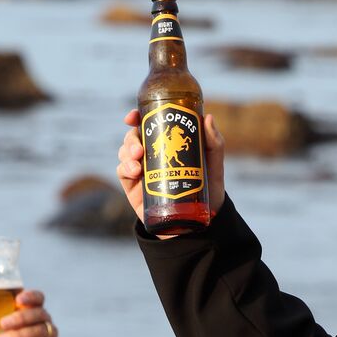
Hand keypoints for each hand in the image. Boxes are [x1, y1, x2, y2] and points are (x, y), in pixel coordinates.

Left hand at [0, 289, 57, 336]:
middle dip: (20, 317)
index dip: (31, 296)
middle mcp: (44, 321)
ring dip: (19, 334)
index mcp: (31, 311)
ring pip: (39, 330)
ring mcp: (49, 336)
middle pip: (39, 313)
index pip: (37, 297)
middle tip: (2, 323)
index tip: (18, 298)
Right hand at [116, 108, 226, 235]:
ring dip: (126, 152)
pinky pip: (122, 172)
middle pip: (133, 137)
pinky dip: (124, 168)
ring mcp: (142, 170)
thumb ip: (214, 142)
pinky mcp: (134, 187)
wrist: (201, 220)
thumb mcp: (214, 163)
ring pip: (125, 153)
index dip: (137, 117)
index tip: (133, 116)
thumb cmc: (208, 188)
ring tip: (137, 161)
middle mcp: (152, 154)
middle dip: (131, 138)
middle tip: (140, 148)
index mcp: (167, 143)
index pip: (148, 125)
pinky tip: (134, 172)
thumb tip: (208, 117)